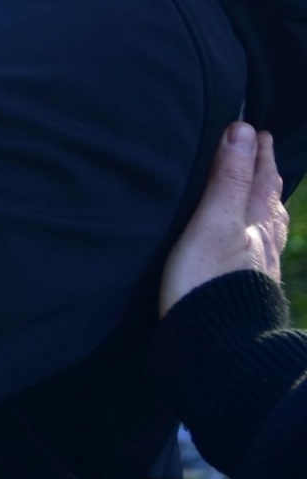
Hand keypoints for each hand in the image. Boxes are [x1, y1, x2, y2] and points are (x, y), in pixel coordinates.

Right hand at [160, 122, 287, 315]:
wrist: (216, 348)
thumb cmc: (208, 283)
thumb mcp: (214, 222)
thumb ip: (228, 178)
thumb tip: (244, 130)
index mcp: (256, 222)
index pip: (261, 177)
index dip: (258, 153)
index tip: (257, 130)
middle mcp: (264, 243)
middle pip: (269, 200)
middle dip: (265, 174)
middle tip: (261, 152)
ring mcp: (258, 268)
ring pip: (267, 226)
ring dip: (263, 203)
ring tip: (261, 193)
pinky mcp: (246, 290)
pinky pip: (257, 249)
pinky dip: (256, 234)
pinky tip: (250, 245)